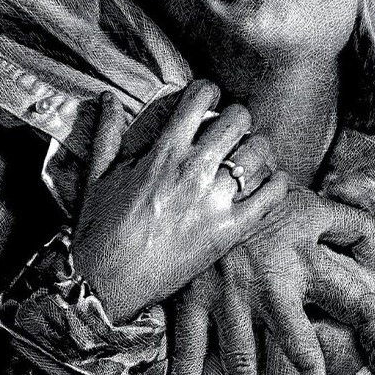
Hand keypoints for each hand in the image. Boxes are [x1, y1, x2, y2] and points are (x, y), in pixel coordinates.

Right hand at [73, 82, 287, 323]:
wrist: (106, 282)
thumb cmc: (98, 231)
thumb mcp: (97, 177)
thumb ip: (107, 134)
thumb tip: (106, 98)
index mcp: (163, 152)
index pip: (201, 97)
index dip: (208, 91)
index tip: (206, 103)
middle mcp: (193, 170)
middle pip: (238, 118)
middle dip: (236, 118)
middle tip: (231, 132)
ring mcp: (214, 201)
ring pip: (259, 152)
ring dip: (257, 150)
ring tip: (249, 158)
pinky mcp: (229, 231)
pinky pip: (271, 196)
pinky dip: (277, 184)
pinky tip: (269, 183)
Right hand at [167, 187, 374, 374]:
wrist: (208, 171)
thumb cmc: (265, 192)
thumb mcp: (318, 203)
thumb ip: (357, 228)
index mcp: (307, 262)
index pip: (357, 303)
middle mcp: (272, 286)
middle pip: (297, 356)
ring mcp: (228, 296)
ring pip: (243, 364)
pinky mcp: (191, 297)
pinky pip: (188, 345)